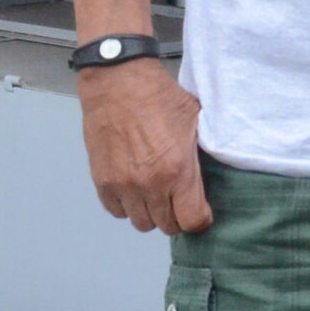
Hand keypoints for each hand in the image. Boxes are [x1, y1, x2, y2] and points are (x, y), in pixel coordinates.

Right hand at [79, 58, 210, 234]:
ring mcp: (123, 186)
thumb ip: (200, 153)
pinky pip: (117, 211)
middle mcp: (150, 185)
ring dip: (151, 212)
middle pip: (167, 226)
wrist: (119, 84)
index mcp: (178, 170)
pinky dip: (127, 205)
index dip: (201, 219)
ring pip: (141, 223)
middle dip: (176, 216)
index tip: (202, 211)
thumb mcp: (196, 120)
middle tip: (179, 199)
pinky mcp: (102, 182)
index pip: (192, 220)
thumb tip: (207, 176)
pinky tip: (135, 188)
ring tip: (156, 193)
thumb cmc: (161, 96)